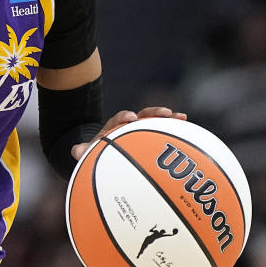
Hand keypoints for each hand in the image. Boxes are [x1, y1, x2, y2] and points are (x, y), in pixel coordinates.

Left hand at [70, 106, 187, 160]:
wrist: (103, 153)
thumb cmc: (97, 154)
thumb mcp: (89, 153)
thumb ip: (83, 151)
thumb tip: (76, 151)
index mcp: (114, 128)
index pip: (119, 119)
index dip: (124, 117)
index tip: (130, 118)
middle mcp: (129, 126)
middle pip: (141, 115)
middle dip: (153, 113)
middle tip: (165, 112)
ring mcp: (141, 131)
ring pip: (155, 122)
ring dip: (168, 119)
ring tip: (181, 117)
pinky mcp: (150, 140)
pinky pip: (163, 134)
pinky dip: (174, 133)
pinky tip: (189, 133)